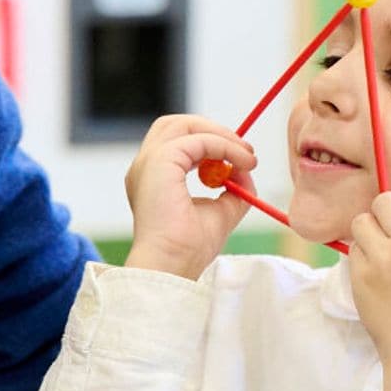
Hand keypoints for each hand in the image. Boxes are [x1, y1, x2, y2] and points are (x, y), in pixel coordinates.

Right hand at [124, 114, 255, 278]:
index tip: (240, 158)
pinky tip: (240, 162)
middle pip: (175, 125)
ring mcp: (148, 162)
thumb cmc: (188, 248)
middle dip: (212, 130)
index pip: (177, 143)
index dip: (210, 142)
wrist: (172, 265)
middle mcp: (144, 167)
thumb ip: (234, 188)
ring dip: (218, 134)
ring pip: (182, 125)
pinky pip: (196, 140)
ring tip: (243, 155)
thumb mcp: (220, 212)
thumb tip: (245, 166)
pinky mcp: (160, 161)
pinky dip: (222, 145)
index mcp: (152, 179)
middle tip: (242, 149)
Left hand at [349, 192, 390, 390]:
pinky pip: (352, 250)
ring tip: (380, 258)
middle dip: (384, 215)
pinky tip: (374, 278)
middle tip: (389, 237)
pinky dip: (360, 259)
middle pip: (384, 201)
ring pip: (361, 222)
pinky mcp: (359, 275)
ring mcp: (382, 259)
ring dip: (367, 235)